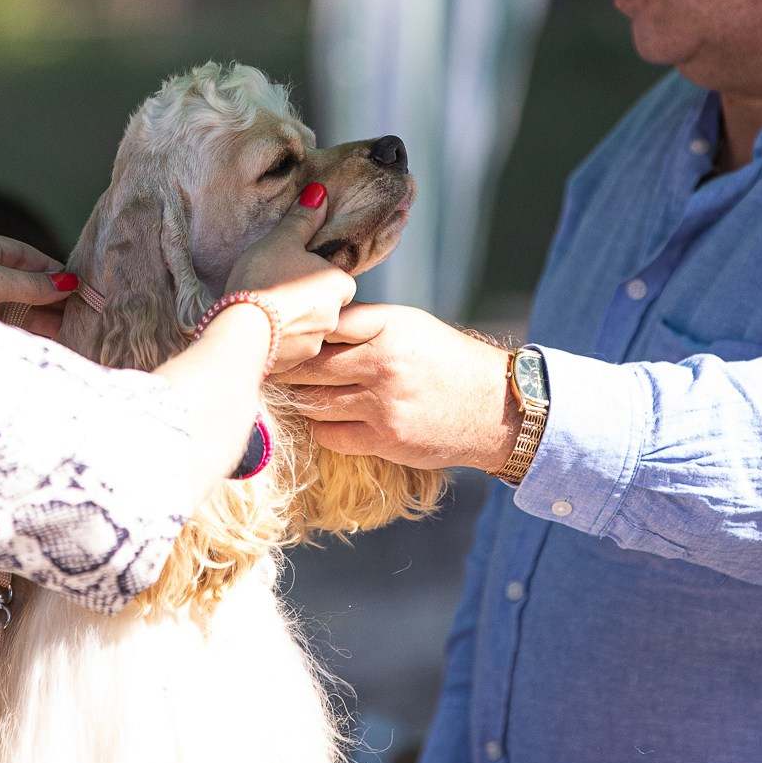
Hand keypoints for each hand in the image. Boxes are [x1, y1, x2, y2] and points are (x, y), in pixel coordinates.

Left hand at [0, 231, 78, 326]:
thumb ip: (32, 284)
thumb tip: (69, 283)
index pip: (30, 256)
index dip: (56, 270)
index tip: (82, 287)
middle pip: (27, 282)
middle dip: (54, 296)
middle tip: (84, 311)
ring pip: (20, 305)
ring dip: (45, 315)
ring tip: (73, 328)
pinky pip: (9, 323)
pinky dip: (29, 329)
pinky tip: (50, 337)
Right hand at [223, 185, 357, 368]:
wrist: (241, 331)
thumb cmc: (263, 279)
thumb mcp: (282, 240)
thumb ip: (303, 219)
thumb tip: (321, 193)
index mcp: (340, 285)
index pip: (338, 279)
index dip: (316, 274)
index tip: (294, 272)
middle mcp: (335, 317)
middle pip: (325, 305)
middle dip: (306, 301)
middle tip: (277, 291)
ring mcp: (316, 344)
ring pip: (309, 329)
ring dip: (293, 323)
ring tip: (265, 312)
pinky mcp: (295, 364)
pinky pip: (292, 349)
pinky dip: (280, 342)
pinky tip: (260, 333)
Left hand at [275, 302, 512, 469]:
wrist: (495, 408)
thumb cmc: (448, 361)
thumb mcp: (412, 327)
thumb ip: (365, 325)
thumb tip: (312, 325)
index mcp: (389, 327)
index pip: (326, 323)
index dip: (298, 331)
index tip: (278, 336)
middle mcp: (384, 363)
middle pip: (310, 366)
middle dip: (285, 369)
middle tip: (266, 369)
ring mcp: (383, 404)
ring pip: (315, 402)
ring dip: (298, 399)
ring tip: (284, 395)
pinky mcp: (386, 439)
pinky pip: (331, 435)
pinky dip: (319, 427)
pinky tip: (318, 419)